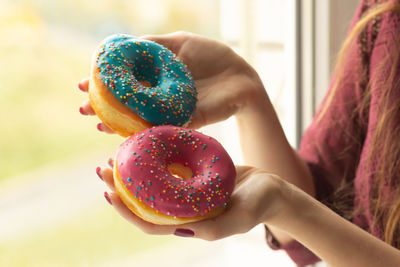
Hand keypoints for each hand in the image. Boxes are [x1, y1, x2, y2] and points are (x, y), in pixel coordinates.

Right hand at [78, 32, 264, 130]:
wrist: (240, 78)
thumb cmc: (213, 56)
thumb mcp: (180, 43)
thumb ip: (154, 45)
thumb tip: (122, 47)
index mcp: (155, 76)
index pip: (123, 81)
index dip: (102, 83)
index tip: (83, 84)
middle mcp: (157, 95)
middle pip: (125, 103)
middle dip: (103, 106)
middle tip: (83, 109)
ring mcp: (168, 111)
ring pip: (137, 119)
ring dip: (116, 122)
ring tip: (98, 124)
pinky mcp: (182, 124)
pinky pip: (159, 129)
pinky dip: (141, 132)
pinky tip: (124, 135)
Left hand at [97, 161, 287, 240]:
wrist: (273, 190)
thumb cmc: (258, 206)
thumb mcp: (238, 220)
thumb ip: (212, 228)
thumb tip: (179, 229)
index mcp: (188, 223)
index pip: (149, 221)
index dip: (126, 210)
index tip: (108, 193)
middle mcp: (183, 208)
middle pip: (144, 200)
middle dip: (121, 187)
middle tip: (103, 168)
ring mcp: (188, 191)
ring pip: (154, 181)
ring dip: (135, 170)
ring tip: (116, 154)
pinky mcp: (195, 174)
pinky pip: (171, 165)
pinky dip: (156, 157)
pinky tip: (145, 143)